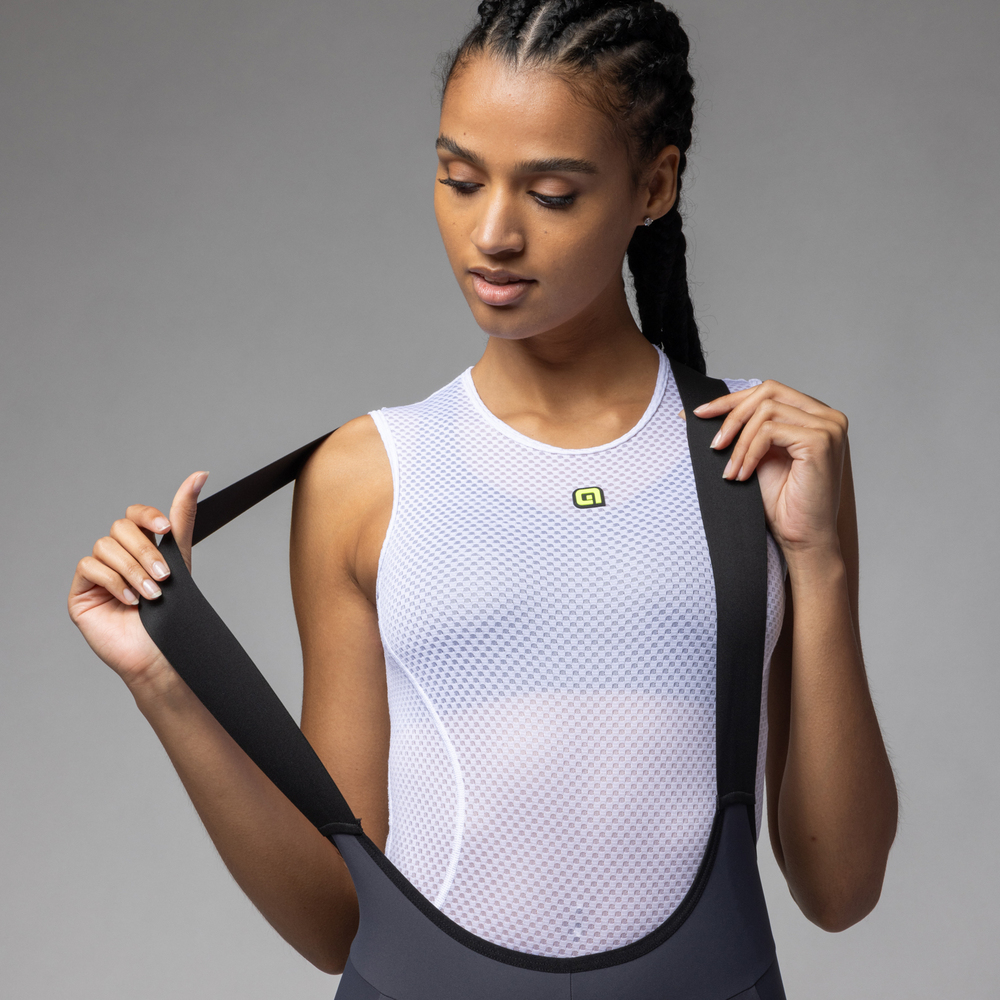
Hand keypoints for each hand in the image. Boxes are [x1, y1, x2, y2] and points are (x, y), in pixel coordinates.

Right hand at [68, 471, 207, 691]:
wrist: (163, 654)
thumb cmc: (174, 612)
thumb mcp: (180, 558)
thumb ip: (183, 518)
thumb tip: (199, 474)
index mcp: (140, 548)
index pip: (134, 515)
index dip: (147, 515)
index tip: (165, 529)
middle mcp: (117, 557)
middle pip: (120, 528)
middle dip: (146, 552)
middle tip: (164, 578)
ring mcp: (97, 574)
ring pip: (105, 546)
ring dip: (133, 570)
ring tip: (151, 595)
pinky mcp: (81, 593)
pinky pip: (89, 567)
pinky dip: (114, 581)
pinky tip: (131, 600)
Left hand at [693, 381, 847, 558]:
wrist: (802, 539)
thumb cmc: (782, 504)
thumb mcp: (756, 456)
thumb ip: (744, 430)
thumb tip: (703, 410)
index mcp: (814, 416)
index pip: (769, 390)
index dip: (732, 399)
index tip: (700, 414)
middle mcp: (827, 416)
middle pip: (768, 391)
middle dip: (732, 414)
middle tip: (713, 444)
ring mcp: (828, 427)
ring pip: (766, 411)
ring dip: (739, 442)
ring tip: (730, 470)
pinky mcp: (820, 441)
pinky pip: (770, 431)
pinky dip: (749, 452)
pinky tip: (742, 475)